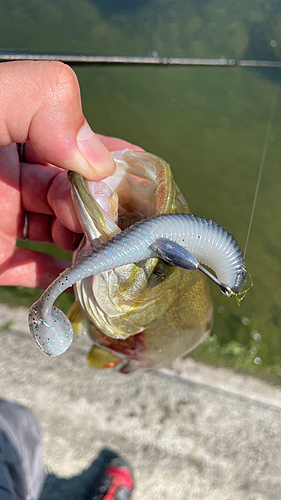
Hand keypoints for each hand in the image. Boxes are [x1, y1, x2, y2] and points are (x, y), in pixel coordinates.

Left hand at [0, 61, 141, 288]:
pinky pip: (34, 270)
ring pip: (64, 235)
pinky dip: (59, 278)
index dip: (116, 162)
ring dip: (91, 246)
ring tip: (112, 258)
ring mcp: (3, 221)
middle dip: (106, 211)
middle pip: (78, 196)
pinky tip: (81, 279)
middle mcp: (14, 178)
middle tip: (124, 230)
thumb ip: (41, 101)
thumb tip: (96, 158)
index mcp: (17, 135)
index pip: (82, 146)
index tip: (146, 184)